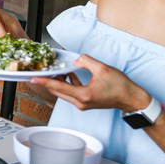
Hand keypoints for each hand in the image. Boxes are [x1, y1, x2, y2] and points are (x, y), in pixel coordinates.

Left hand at [31, 54, 150, 112]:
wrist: (132, 99)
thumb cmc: (120, 86)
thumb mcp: (103, 68)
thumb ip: (86, 61)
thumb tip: (75, 60)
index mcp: (83, 95)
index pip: (58, 87)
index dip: (44, 81)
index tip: (32, 77)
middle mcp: (80, 102)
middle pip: (57, 90)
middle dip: (48, 79)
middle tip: (42, 68)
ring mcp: (82, 104)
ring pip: (63, 92)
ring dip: (58, 81)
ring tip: (55, 68)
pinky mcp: (85, 102)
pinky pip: (70, 92)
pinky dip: (67, 83)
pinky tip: (68, 72)